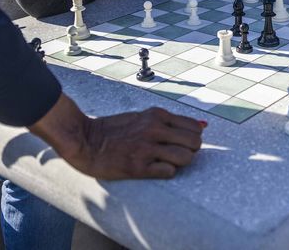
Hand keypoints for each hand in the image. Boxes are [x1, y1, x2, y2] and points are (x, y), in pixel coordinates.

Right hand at [30, 95, 203, 179]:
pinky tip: (155, 170)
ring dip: (180, 163)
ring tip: (166, 163)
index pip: (194, 127)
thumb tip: (203, 125)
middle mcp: (154, 129)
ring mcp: (147, 148)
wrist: (85, 140)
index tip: (182, 144)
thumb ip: (168, 122)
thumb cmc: (114, 130)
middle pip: (195, 143)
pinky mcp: (138, 166)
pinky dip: (167, 173)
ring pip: (185, 157)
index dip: (192, 138)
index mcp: (157, 115)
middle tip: (177, 155)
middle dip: (190, 151)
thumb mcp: (143, 117)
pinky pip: (169, 172)